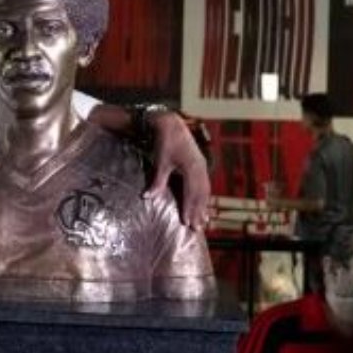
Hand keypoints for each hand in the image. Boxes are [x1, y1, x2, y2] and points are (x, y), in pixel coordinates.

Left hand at [145, 110, 210, 229]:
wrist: (172, 124)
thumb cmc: (165, 143)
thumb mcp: (161, 163)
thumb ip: (157, 182)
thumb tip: (147, 198)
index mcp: (192, 169)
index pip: (191, 194)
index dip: (189, 209)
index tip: (187, 223)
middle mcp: (200, 168)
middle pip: (201, 195)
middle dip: (199, 212)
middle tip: (197, 228)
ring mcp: (202, 166)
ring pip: (205, 190)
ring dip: (204, 206)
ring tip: (204, 220)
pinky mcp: (201, 164)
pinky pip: (205, 184)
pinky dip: (204, 196)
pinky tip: (203, 203)